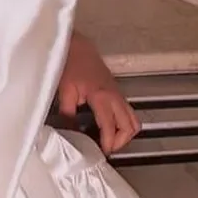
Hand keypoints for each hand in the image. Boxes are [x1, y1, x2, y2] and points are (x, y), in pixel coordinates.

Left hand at [57, 33, 139, 154]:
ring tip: (110, 140)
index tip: (102, 152)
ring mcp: (118, 93)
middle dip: (121, 141)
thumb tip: (69, 133)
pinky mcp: (116, 90)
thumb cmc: (69, 64)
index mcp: (102, 97)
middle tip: (107, 148)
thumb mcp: (65, 91)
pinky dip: (123, 122)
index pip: (110, 126)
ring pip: (133, 119)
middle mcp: (115, 96)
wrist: (76, 45)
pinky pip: (128, 111)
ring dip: (125, 132)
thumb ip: (68, 114)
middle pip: (130, 125)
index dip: (108, 142)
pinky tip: (109, 126)